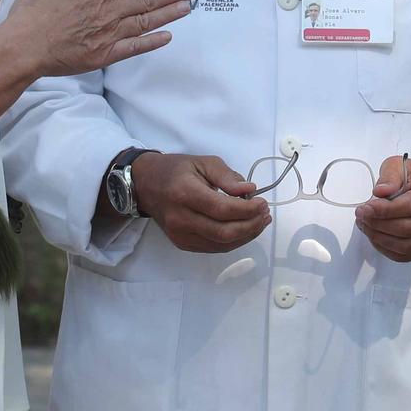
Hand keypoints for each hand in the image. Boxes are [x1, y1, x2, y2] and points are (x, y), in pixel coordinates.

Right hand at [3, 0, 194, 76]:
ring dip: (168, 14)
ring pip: (144, 22)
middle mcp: (105, 11)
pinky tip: (168, 37)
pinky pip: (133, 48)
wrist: (20, 49)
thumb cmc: (28, 14)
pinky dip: (152, 42)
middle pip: (144, 0)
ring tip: (188, 8)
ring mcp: (106, 34)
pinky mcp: (103, 56)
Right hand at [132, 153, 271, 253]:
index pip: (222, 210)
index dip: (247, 210)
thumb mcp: (203, 162)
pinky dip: (233, 241)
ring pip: (221, 244)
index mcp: (185, 193)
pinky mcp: (182, 244)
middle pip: (224, 232)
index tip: (262, 202)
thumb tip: (249, 190)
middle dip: (251, 225)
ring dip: (246, 235)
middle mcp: (181, 218)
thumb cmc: (175, 170)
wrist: (145, 185)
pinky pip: (214, 248)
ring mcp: (180, 235)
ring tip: (260, 222)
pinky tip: (244, 229)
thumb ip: (227, 176)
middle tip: (265, 214)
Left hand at [355, 156, 410, 262]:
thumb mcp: (399, 165)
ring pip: (405, 246)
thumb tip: (380, 192)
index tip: (365, 209)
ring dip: (379, 238)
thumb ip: (389, 176)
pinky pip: (405, 255)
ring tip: (365, 225)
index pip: (410, 206)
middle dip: (378, 225)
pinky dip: (386, 249)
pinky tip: (375, 236)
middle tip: (361, 216)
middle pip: (407, 229)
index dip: (384, 211)